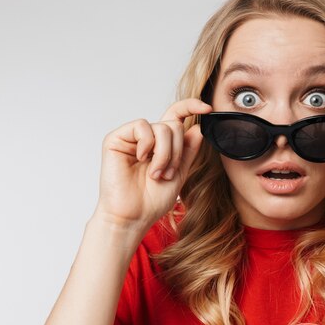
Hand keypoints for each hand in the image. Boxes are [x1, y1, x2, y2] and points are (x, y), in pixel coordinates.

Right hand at [92, 99, 211, 237]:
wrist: (133, 216)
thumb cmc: (152, 200)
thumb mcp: (179, 173)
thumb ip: (188, 151)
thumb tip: (198, 127)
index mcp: (161, 145)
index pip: (176, 117)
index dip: (192, 107)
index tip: (208, 109)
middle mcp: (146, 138)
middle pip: (174, 125)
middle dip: (177, 151)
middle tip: (168, 173)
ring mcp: (131, 138)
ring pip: (162, 128)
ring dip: (165, 154)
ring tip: (156, 174)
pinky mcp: (116, 139)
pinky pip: (142, 127)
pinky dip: (147, 145)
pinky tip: (141, 160)